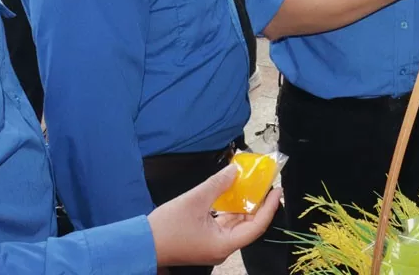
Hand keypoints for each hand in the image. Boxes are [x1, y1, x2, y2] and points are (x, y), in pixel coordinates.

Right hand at [148, 164, 281, 267]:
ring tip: (251, 185)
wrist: (141, 243)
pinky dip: (230, 209)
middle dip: (258, 204)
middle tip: (264, 183)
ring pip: (236, 224)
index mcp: (224, 244)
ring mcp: (213, 246)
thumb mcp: (195, 200)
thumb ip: (218, 184)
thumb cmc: (167, 227)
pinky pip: (224, 224)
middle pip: (248, 225)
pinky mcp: (205, 241)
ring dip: (243, 205)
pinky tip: (232, 194)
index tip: (276, 189)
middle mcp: (222, 248)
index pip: (257, 226)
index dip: (269, 207)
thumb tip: (235, 171)